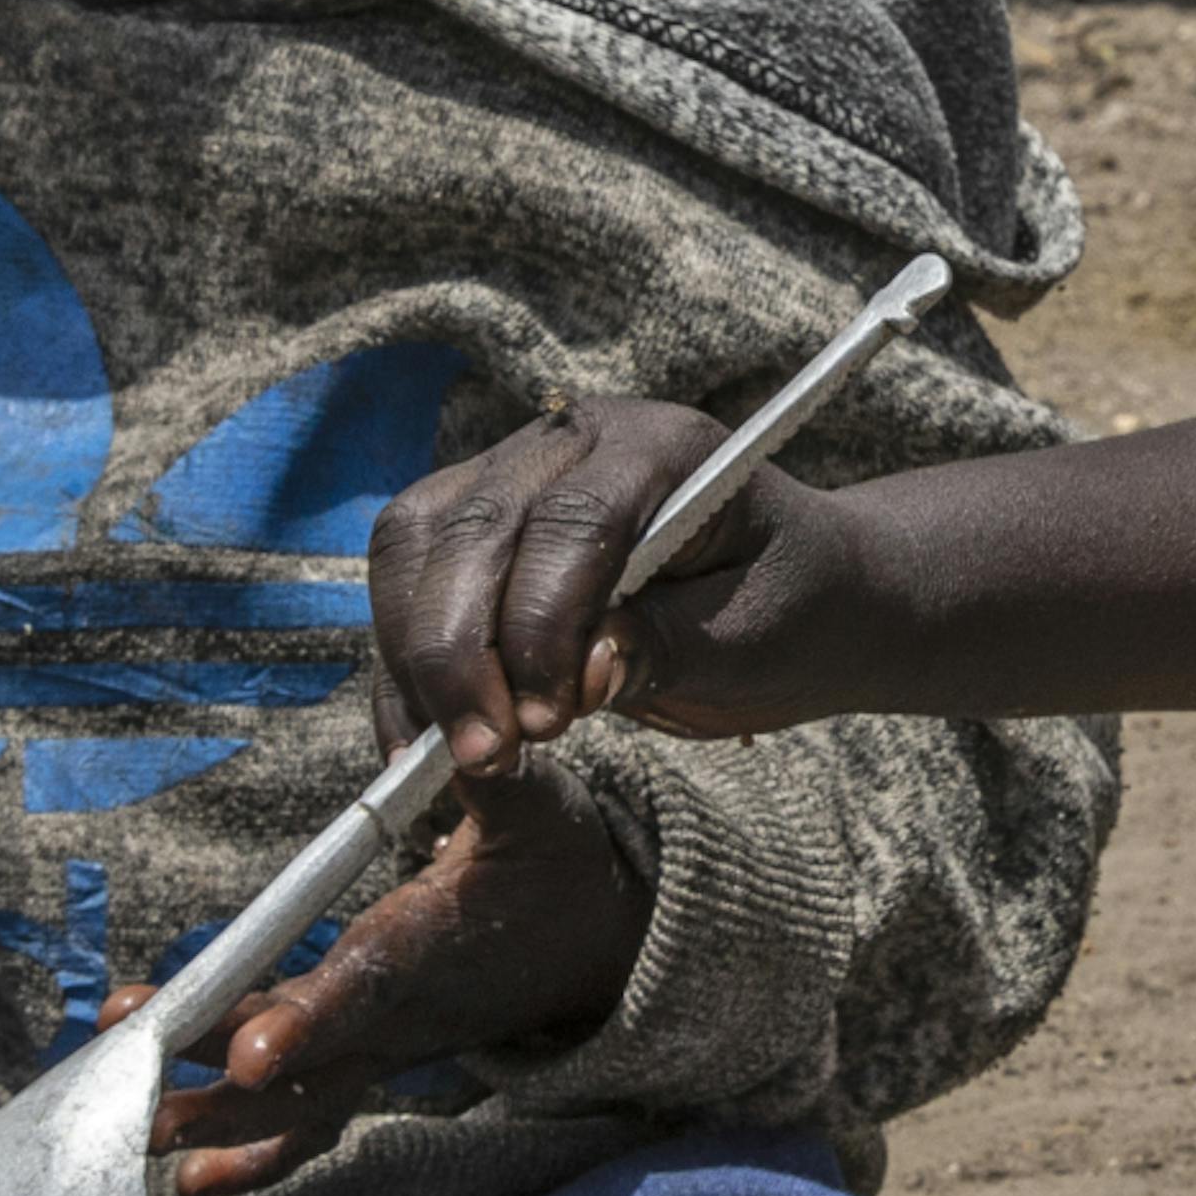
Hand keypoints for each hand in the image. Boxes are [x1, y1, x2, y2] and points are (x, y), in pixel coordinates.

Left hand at [130, 781, 656, 1195]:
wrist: (597, 941)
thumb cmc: (558, 862)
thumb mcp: (539, 805)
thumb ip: (491, 774)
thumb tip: (466, 736)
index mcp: (436, 943)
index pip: (369, 985)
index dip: (309, 1019)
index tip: (247, 1055)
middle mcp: (406, 1012)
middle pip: (311, 1062)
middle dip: (224, 1092)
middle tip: (142, 1114)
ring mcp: (386, 1044)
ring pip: (301, 1096)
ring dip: (220, 1123)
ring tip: (143, 1139)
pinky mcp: (369, 1056)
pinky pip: (309, 1116)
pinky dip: (254, 1153)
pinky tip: (192, 1178)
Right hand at [363, 397, 826, 769]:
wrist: (793, 591)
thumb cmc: (788, 608)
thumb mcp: (753, 638)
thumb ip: (669, 646)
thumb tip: (580, 674)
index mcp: (661, 447)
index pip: (571, 522)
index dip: (541, 624)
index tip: (543, 723)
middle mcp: (573, 439)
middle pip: (474, 528)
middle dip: (460, 653)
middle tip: (483, 755)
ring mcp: (513, 471)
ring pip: (416, 543)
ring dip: (416, 657)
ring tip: (452, 756)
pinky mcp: (474, 521)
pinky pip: (405, 580)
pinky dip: (402, 666)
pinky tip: (416, 742)